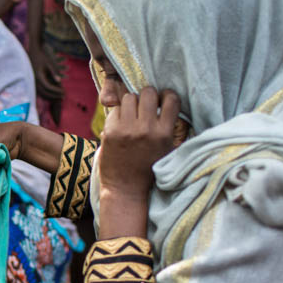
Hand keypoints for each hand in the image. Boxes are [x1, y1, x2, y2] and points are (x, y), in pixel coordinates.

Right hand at [30, 47, 62, 101]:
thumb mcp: (50, 64)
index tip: (64, 91)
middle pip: (45, 93)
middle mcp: (34, 81)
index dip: (57, 90)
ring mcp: (32, 83)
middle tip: (63, 97)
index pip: (48, 87)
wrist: (33, 53)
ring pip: (41, 94)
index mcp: (38, 76)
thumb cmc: (43, 57)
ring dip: (51, 98)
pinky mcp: (33, 83)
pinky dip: (46, 95)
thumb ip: (54, 72)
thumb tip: (59, 81)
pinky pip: (39, 92)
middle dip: (55, 96)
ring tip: (59, 98)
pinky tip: (53, 96)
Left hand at [96, 86, 179, 201]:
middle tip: (145, 106)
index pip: (171, 99)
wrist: (126, 189)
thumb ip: (169, 127)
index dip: (167, 96)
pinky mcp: (110, 131)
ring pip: (129, 97)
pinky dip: (118, 114)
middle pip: (148, 92)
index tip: (162, 101)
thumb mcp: (167, 149)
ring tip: (132, 115)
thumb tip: (168, 103)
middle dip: (147, 97)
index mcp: (164, 133)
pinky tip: (120, 124)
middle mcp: (146, 129)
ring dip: (131, 103)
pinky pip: (115, 109)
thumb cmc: (148, 170)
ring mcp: (126, 129)